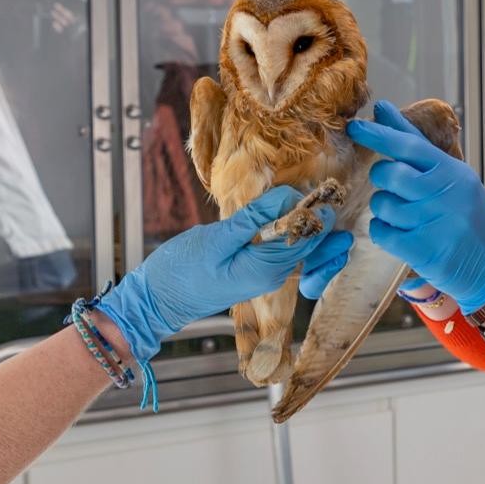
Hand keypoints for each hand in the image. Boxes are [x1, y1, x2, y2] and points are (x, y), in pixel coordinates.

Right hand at [95, 187, 352, 360]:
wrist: (157, 301)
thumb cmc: (181, 271)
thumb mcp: (218, 238)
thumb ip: (255, 217)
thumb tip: (290, 196)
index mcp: (270, 267)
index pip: (310, 234)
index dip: (318, 207)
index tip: (321, 183)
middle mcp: (276, 274)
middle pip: (314, 242)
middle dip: (322, 216)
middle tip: (326, 186)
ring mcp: (268, 274)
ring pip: (303, 246)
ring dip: (311, 223)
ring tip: (315, 196)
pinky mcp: (258, 269)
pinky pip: (287, 249)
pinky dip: (295, 231)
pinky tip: (292, 214)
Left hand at [344, 100, 484, 313]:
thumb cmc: (470, 219)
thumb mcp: (455, 179)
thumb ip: (418, 148)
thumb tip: (384, 110)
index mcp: (453, 172)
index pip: (409, 146)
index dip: (379, 134)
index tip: (355, 126)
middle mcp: (445, 194)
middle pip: (389, 175)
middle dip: (382, 179)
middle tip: (393, 187)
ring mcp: (434, 223)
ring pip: (382, 205)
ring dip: (385, 209)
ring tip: (406, 216)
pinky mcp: (423, 250)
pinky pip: (381, 232)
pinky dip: (382, 231)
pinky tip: (399, 234)